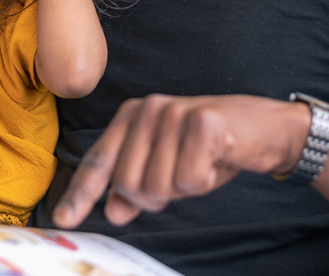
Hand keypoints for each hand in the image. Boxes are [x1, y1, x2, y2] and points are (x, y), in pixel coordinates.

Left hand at [52, 94, 310, 227]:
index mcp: (132, 116)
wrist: (265, 128)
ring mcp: (173, 112)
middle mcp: (147, 109)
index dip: (82, 193)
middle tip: (183, 175)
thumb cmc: (211, 148)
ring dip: (183, 189)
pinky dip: (205, 181)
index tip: (63, 219)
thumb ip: (137, 187)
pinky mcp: (202, 121)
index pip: (100, 160)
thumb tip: (112, 210)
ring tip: (201, 164)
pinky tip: (217, 161)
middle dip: (155, 196)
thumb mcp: (169, 168)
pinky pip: (189, 179)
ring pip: (157, 185)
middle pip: (128, 183)